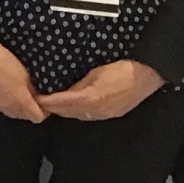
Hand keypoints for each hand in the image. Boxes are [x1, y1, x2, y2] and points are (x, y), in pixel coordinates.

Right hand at [0, 41, 45, 122]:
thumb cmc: (6, 61)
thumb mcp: (26, 73)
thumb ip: (33, 89)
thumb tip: (37, 96)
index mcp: (21, 101)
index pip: (38, 117)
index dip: (44, 110)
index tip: (44, 100)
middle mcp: (8, 107)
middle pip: (24, 117)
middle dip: (31, 109)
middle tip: (32, 96)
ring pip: (12, 113)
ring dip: (18, 107)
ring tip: (18, 92)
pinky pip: (1, 106)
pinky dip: (6, 102)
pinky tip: (5, 89)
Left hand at [37, 60, 164, 122]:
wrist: (148, 74)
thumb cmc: (121, 67)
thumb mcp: (95, 72)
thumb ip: (79, 83)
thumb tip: (64, 90)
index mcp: (91, 98)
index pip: (63, 103)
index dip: (48, 102)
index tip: (36, 98)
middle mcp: (97, 110)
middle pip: (69, 112)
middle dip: (53, 108)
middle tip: (38, 102)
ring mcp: (106, 113)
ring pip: (78, 115)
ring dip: (64, 111)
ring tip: (51, 105)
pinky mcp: (112, 113)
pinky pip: (89, 115)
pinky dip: (77, 112)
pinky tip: (70, 107)